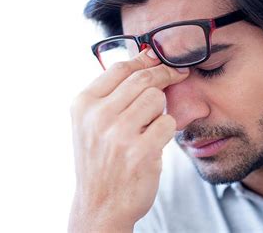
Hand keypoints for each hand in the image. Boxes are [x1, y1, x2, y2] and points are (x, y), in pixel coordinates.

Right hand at [68, 49, 189, 232]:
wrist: (100, 205)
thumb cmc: (100, 159)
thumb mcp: (91, 123)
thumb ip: (112, 93)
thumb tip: (147, 56)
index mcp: (84, 104)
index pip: (120, 68)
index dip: (145, 60)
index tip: (161, 59)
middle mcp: (98, 116)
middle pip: (142, 79)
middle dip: (165, 74)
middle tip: (178, 75)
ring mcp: (118, 134)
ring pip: (157, 98)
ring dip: (161, 109)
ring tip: (150, 125)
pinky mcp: (140, 151)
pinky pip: (168, 123)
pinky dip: (166, 130)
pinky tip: (154, 141)